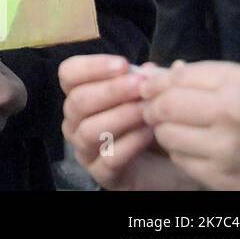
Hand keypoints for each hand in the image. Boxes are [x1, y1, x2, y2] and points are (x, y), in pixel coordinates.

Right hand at [58, 54, 198, 189]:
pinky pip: (109, 157)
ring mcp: (85, 150)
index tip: (123, 64)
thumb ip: (151, 80)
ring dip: (120, 116)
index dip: (91, 67)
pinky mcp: (102, 175)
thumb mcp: (154, 96)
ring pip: (88, 130)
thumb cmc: (153, 124)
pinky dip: (130, 142)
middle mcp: (75, 122)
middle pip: (77, 101)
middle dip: (110, 91)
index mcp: (81, 97)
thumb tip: (151, 69)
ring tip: (147, 110)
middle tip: (140, 86)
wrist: (171, 165)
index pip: (68, 74)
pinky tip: (150, 133)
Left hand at [142, 60, 239, 189]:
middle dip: (153, 106)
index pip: (177, 78)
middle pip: (166, 106)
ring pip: (167, 135)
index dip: (156, 82)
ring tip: (178, 128)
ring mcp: (226, 150)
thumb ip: (205, 76)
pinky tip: (197, 148)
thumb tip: (157, 74)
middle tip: (152, 108)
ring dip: (165, 130)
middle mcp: (232, 115)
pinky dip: (181, 152)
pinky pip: (180, 160)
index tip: (148, 86)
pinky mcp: (222, 178)